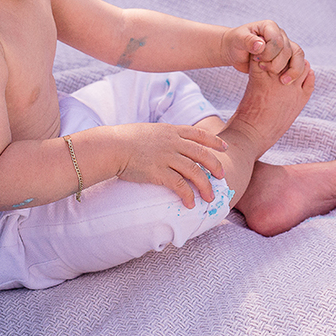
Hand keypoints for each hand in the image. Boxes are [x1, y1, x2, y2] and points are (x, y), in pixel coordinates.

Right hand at [111, 123, 227, 208]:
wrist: (111, 146)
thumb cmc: (124, 139)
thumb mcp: (148, 131)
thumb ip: (161, 137)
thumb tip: (165, 143)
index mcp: (171, 131)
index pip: (198, 134)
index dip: (213, 141)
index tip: (224, 147)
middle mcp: (173, 142)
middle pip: (202, 154)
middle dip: (215, 166)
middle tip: (222, 176)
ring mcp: (167, 157)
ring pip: (195, 172)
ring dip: (205, 186)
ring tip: (210, 197)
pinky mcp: (160, 172)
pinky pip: (180, 186)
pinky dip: (188, 196)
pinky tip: (190, 204)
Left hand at [222, 20, 308, 85]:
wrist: (234, 51)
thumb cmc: (234, 43)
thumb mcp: (237, 40)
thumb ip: (248, 41)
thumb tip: (261, 45)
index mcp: (269, 27)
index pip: (278, 41)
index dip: (269, 53)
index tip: (256, 58)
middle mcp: (280, 34)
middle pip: (288, 50)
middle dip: (276, 63)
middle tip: (262, 67)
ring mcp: (284, 46)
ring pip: (297, 57)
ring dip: (290, 70)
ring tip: (281, 81)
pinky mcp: (284, 57)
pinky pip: (296, 64)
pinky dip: (293, 73)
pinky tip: (284, 81)